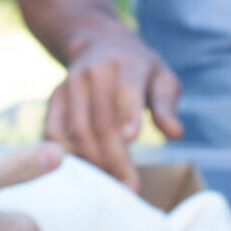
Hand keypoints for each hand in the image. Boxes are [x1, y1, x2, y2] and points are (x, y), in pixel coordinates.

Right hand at [43, 27, 181, 187]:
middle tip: (130, 188)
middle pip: (100, 122)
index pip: (125, 91)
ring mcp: (69, 85)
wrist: (97, 42)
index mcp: (125, 65)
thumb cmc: (138, 68)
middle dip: (115, 159)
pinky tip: (86, 172)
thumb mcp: (161, 77)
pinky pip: (54, 133)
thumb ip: (167, 105)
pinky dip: (68, 156)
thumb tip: (176, 134)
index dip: (127, 114)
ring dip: (94, 163)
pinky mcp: (54, 98)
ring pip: (77, 131)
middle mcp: (93, 73)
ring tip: (112, 186)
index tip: (133, 140)